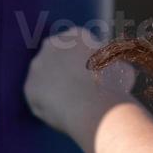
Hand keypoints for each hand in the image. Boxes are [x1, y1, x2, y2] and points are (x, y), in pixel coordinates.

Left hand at [24, 26, 137, 142]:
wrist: (91, 104)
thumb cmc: (112, 85)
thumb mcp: (122, 68)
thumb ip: (113, 67)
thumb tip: (118, 72)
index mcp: (75, 36)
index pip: (79, 48)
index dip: (89, 64)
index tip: (98, 78)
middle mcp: (52, 45)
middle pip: (60, 61)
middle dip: (68, 74)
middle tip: (84, 93)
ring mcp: (37, 66)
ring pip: (49, 81)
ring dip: (59, 92)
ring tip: (77, 108)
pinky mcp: (29, 88)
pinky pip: (42, 101)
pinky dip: (52, 109)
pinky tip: (66, 115)